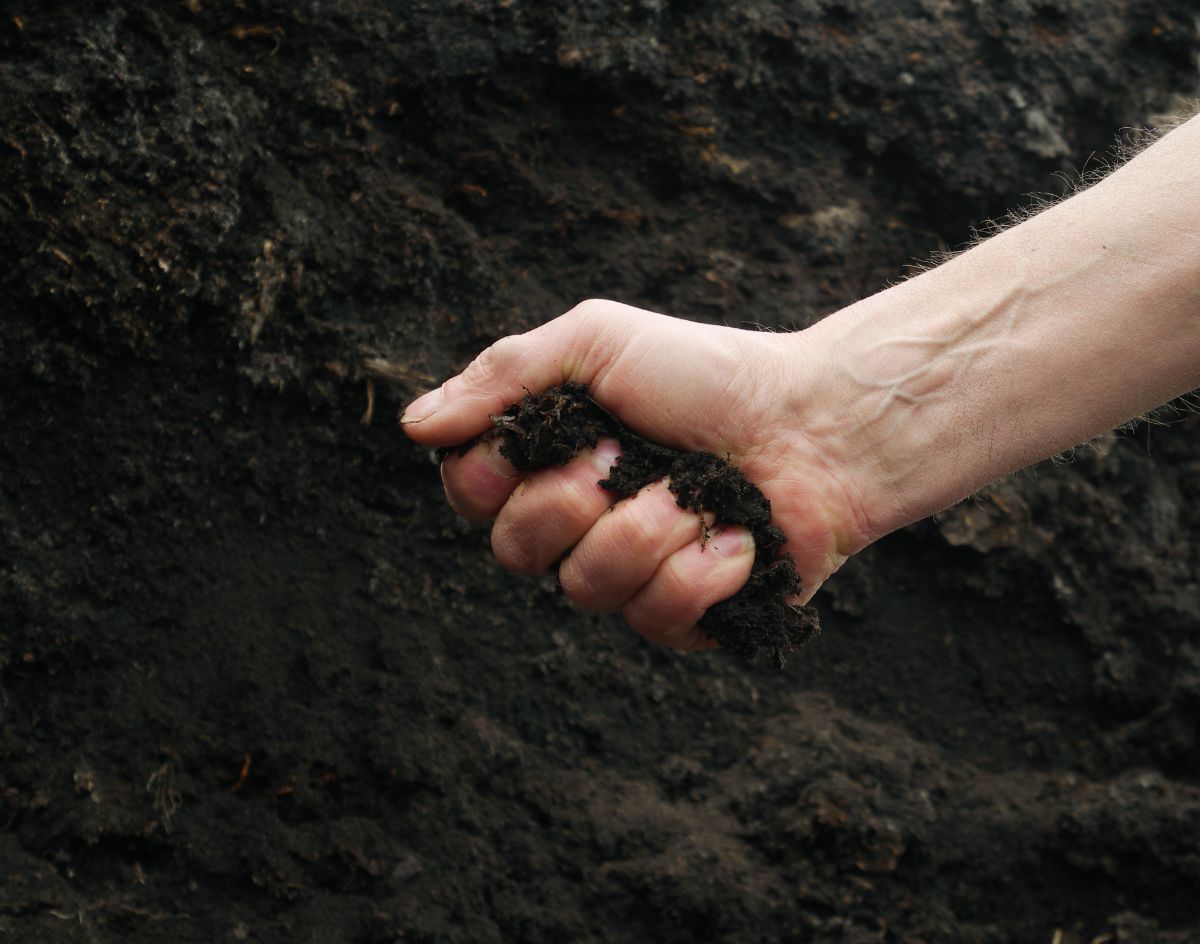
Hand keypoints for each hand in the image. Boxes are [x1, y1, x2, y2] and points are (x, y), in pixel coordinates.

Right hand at [401, 299, 876, 650]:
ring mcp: (629, 576)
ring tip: (695, 495)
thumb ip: (502, 376)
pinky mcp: (684, 617)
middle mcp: (577, 525)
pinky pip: (655, 618)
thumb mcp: (595, 343)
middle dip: (571, 499)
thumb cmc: (704, 375)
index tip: (549, 437)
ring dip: (645, 529)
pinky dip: (701, 570)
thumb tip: (411, 426)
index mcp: (548, 461)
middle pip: (514, 551)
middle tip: (624, 456)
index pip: (469, 493)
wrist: (813, 423)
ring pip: (585, 589)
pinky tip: (737, 539)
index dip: (492, 476)